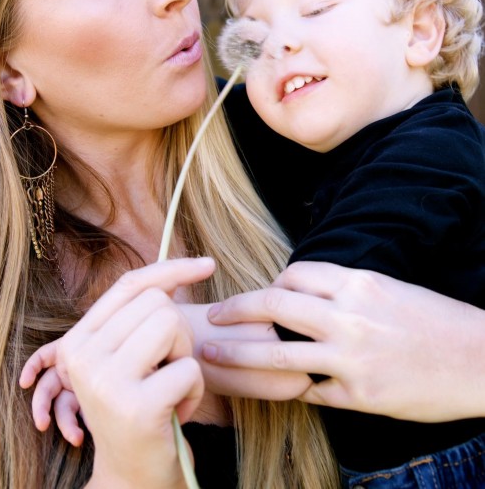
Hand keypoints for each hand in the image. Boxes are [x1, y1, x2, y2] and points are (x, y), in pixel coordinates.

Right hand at [24, 257, 214, 488]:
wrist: (132, 476)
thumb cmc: (141, 405)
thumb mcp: (131, 356)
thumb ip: (143, 313)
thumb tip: (193, 264)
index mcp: (77, 340)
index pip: (130, 285)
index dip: (171, 268)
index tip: (207, 265)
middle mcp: (82, 357)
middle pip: (157, 303)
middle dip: (177, 333)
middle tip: (164, 370)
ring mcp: (106, 382)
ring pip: (173, 326)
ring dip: (185, 357)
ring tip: (168, 387)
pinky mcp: (136, 407)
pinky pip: (190, 368)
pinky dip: (193, 391)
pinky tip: (176, 412)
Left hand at [204, 261, 484, 421]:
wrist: (478, 359)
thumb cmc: (434, 320)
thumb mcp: (388, 288)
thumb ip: (345, 290)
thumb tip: (304, 294)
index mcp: (358, 282)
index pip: (294, 274)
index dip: (270, 284)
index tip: (259, 296)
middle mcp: (349, 316)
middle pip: (272, 305)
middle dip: (235, 310)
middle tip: (211, 318)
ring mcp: (352, 358)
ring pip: (276, 356)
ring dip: (238, 357)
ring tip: (213, 357)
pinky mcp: (359, 395)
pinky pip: (310, 392)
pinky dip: (291, 391)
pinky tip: (276, 391)